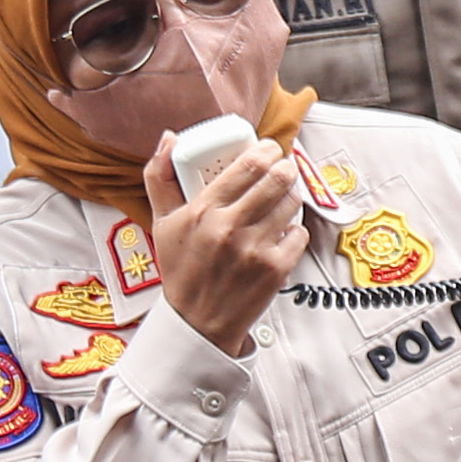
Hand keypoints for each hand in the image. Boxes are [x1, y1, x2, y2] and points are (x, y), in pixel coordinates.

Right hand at [142, 132, 304, 354]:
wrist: (197, 322)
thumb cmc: (182, 270)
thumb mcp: (162, 222)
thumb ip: (160, 176)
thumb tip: (170, 139)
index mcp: (203, 211)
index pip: (248, 165)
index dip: (267, 149)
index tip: (269, 149)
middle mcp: (230, 228)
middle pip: (278, 178)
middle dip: (286, 166)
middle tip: (284, 167)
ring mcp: (256, 249)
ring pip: (292, 203)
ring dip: (291, 195)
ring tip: (281, 198)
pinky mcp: (276, 268)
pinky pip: (300, 233)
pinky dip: (294, 229)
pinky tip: (280, 231)